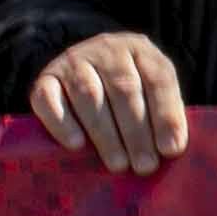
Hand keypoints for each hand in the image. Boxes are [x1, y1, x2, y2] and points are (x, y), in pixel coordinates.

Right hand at [30, 33, 188, 174]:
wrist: (80, 71)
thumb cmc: (124, 94)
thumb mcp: (150, 93)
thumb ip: (161, 115)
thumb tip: (170, 150)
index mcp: (141, 51)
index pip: (158, 79)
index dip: (166, 115)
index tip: (170, 149)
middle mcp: (107, 49)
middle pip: (123, 88)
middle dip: (136, 132)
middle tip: (144, 165)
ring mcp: (73, 61)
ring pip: (88, 94)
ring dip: (105, 134)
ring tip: (118, 164)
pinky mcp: (45, 78)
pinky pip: (48, 99)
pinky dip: (63, 123)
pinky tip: (77, 145)